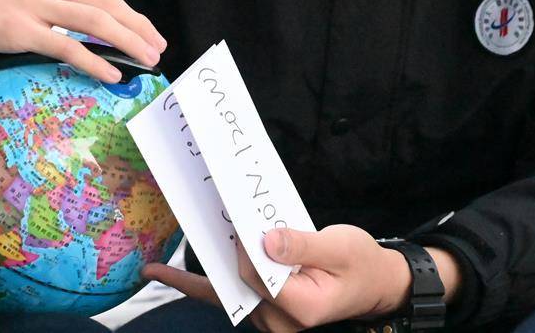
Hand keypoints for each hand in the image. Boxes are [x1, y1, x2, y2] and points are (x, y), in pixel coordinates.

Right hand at [0, 0, 166, 82]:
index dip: (122, 7)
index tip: (137, 27)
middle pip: (105, 0)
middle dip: (137, 24)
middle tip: (158, 46)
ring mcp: (32, 2)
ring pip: (94, 21)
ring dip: (128, 42)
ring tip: (147, 60)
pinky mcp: (19, 30)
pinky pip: (67, 46)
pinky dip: (95, 61)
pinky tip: (113, 75)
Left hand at [144, 226, 460, 331]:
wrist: (376, 283)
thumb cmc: (361, 263)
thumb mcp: (340, 247)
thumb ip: (302, 244)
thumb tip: (265, 240)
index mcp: (301, 307)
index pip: (256, 274)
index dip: (243, 246)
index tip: (231, 213)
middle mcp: (280, 321)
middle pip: (235, 284)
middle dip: (210, 257)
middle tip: (178, 234)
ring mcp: (271, 319)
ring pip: (226, 291)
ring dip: (201, 271)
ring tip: (158, 265)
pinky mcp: (266, 309)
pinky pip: (226, 297)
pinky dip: (195, 285)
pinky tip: (162, 275)